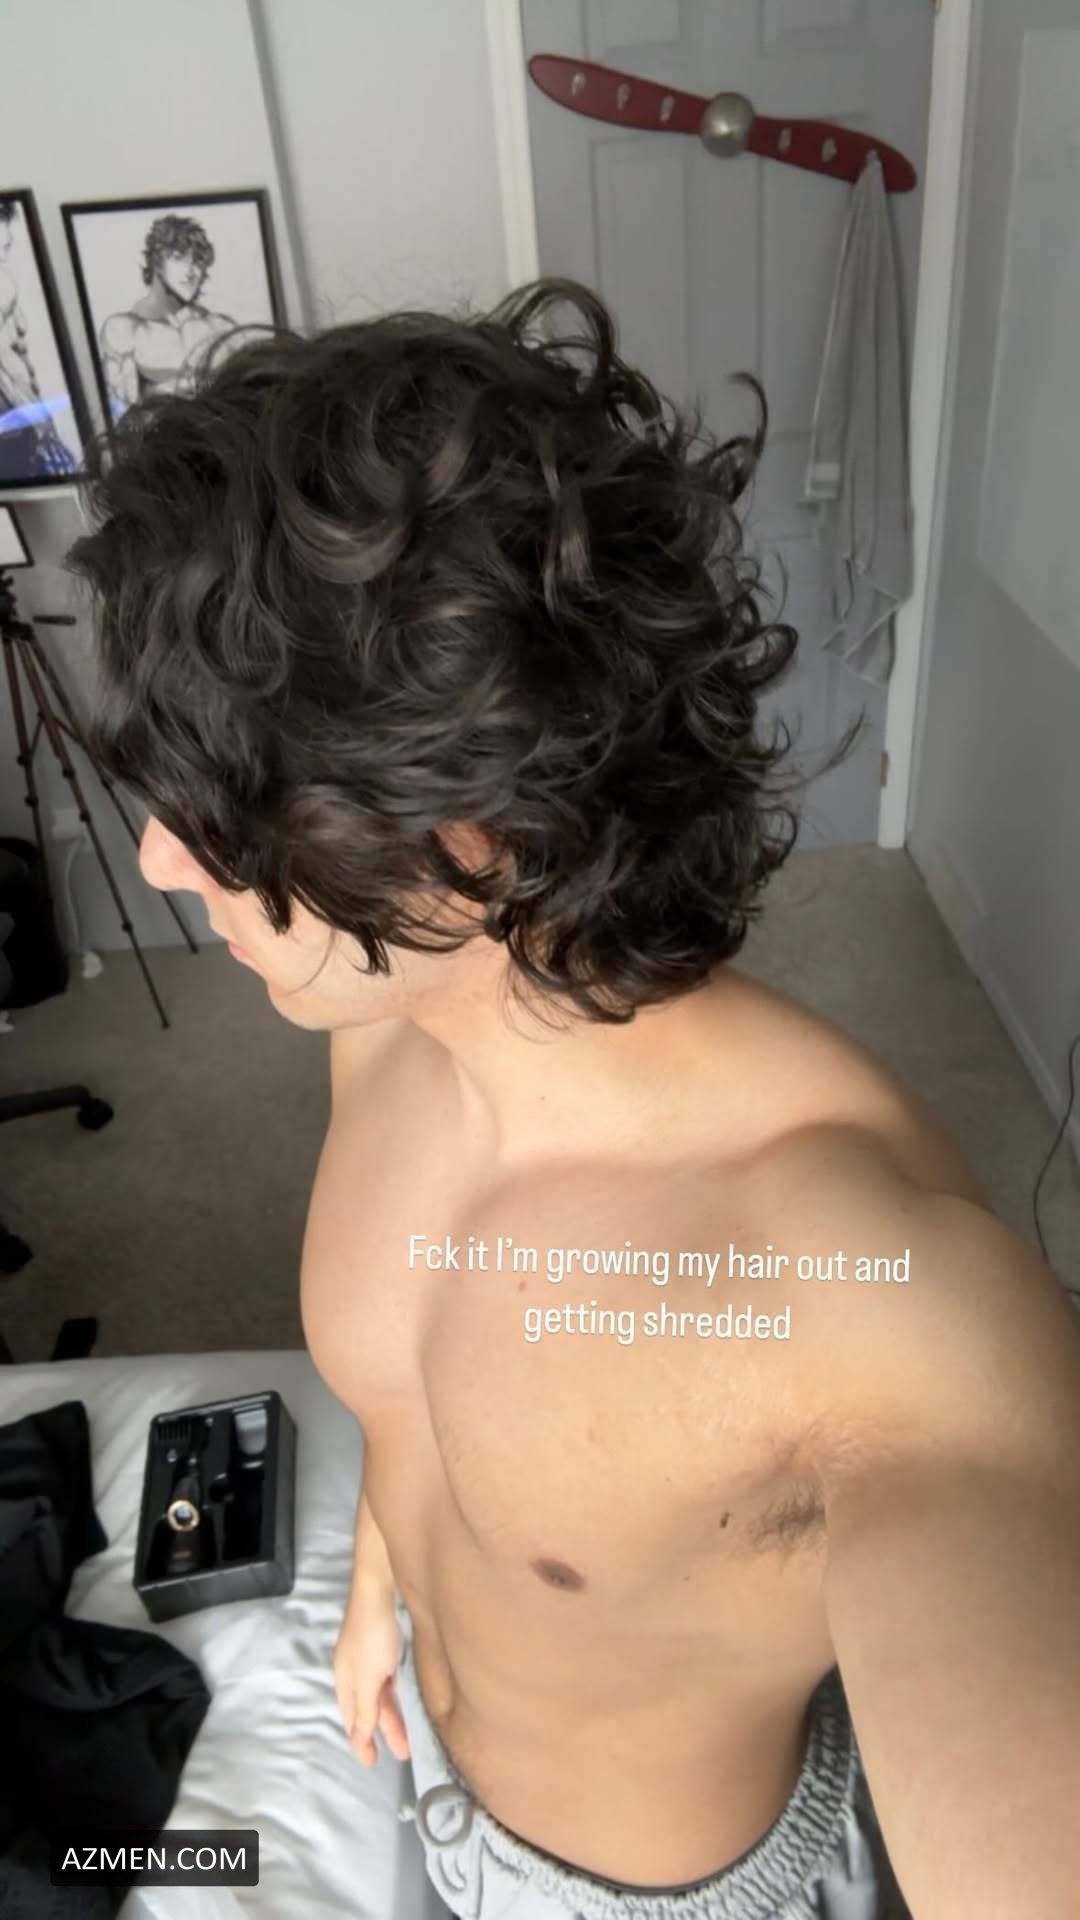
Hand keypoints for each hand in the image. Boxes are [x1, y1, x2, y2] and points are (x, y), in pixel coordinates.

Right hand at [332, 1580, 409, 1767]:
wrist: (379, 1591)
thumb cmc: (372, 1636)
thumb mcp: (369, 1679)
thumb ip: (366, 1710)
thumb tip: (358, 1738)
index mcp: (345, 1681)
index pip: (351, 1720)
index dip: (360, 1742)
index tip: (371, 1763)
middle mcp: (353, 1672)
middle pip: (367, 1710)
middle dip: (382, 1732)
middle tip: (401, 1754)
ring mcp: (368, 1659)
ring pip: (379, 1696)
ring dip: (391, 1717)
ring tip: (407, 1739)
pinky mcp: (382, 1647)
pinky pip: (386, 1681)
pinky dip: (392, 1695)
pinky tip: (399, 1701)